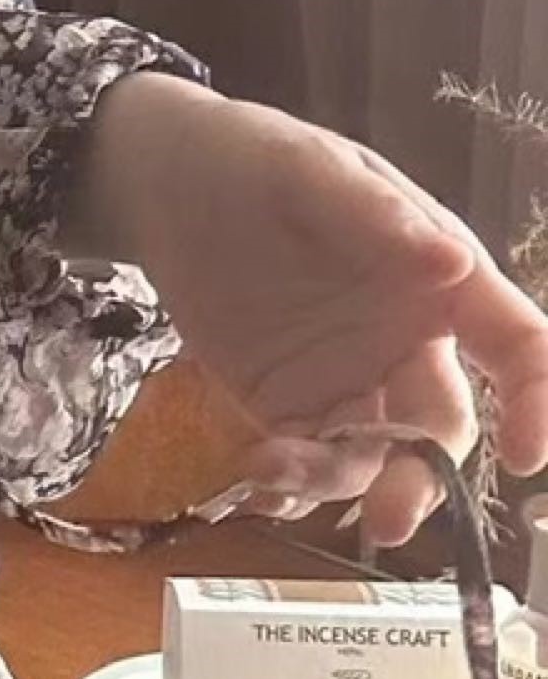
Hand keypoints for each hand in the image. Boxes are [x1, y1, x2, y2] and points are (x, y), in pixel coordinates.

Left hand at [68, 75, 547, 545]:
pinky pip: (305, 459)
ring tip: (271, 473)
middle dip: (423, 478)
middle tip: (384, 518)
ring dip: (340, 484)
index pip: (518, 347)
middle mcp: (406, 342)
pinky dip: (288, 484)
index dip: (536, 401)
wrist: (168, 181)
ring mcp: (345, 379)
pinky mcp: (282, 402)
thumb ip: (377, 217)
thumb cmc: (257, 161)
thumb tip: (452, 263)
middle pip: (441, 427)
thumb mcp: (312, 171)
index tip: (527, 454)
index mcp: (441, 284)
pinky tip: (255, 484)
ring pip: (371, 456)